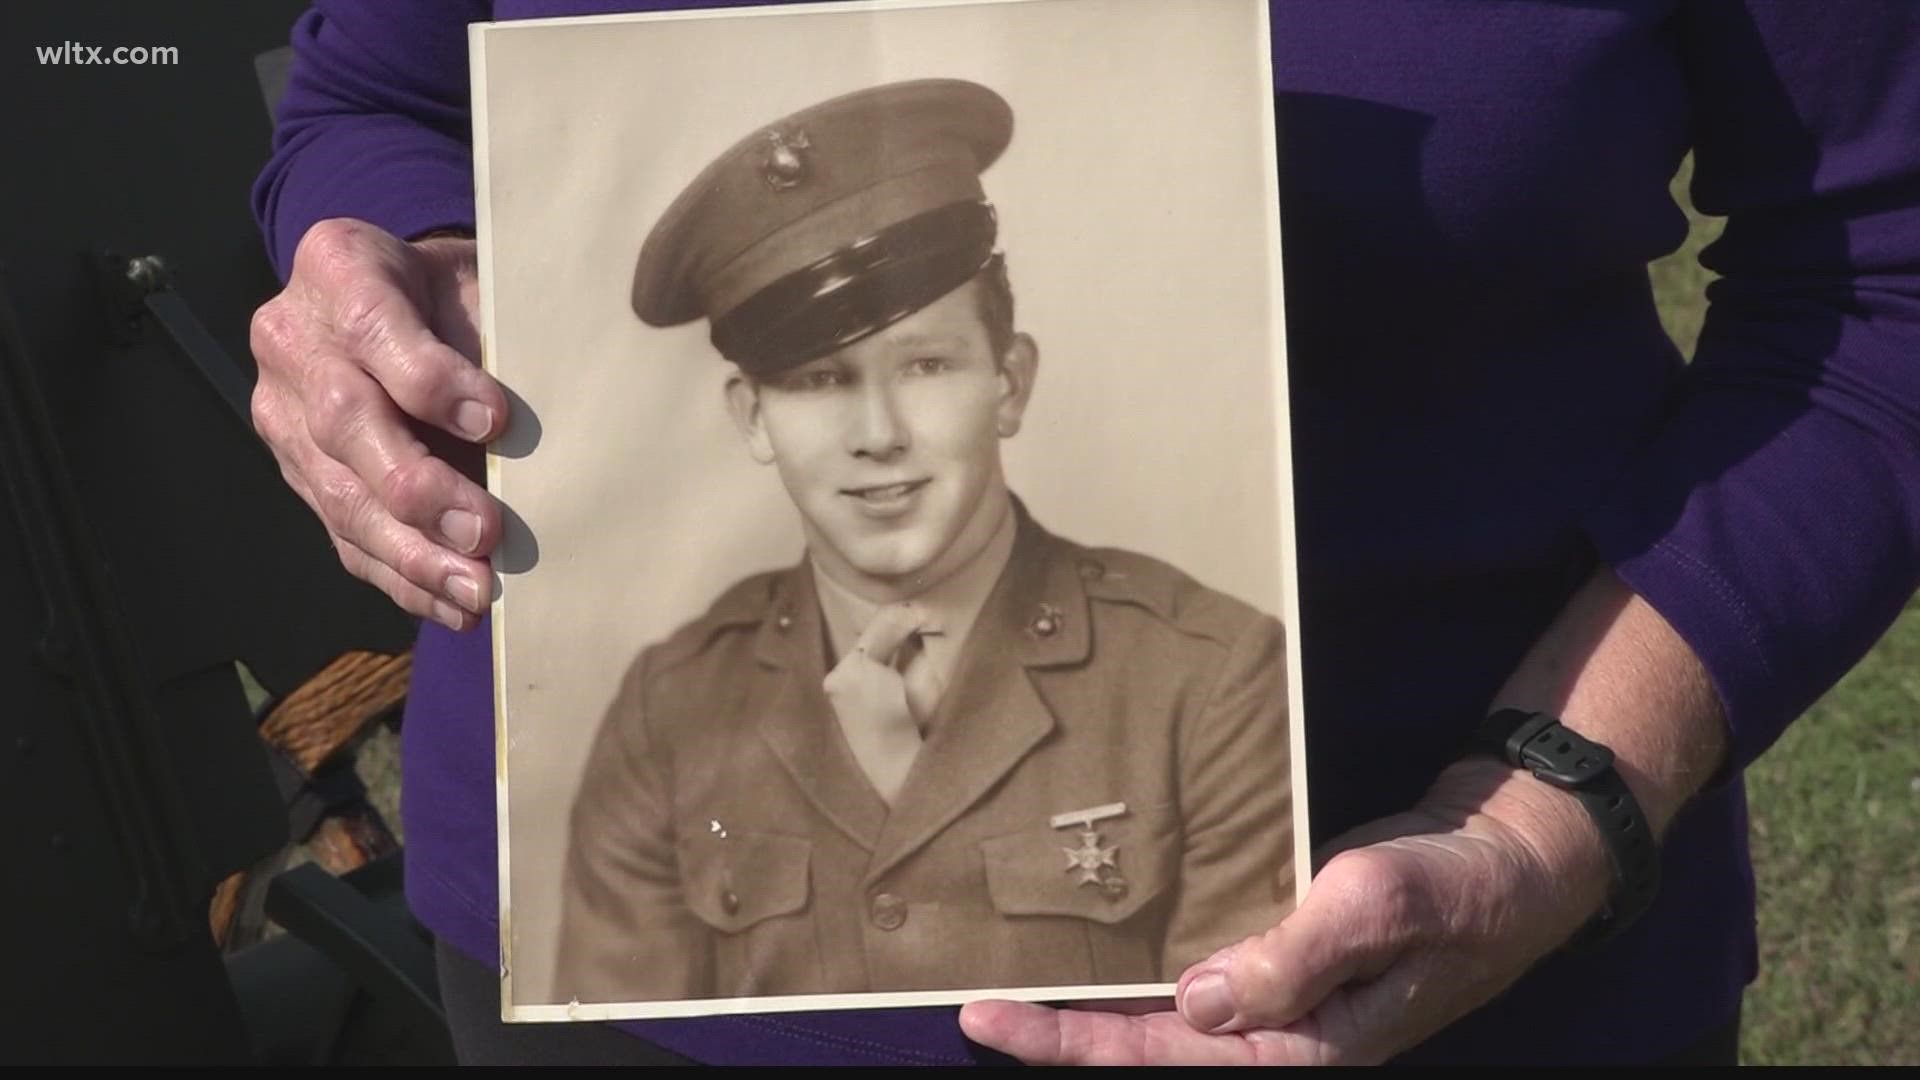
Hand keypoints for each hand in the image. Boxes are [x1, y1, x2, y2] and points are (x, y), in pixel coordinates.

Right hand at [249, 218, 505, 630]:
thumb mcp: (474, 278)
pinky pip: (344, 535)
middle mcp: (293, 341)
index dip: (430, 381)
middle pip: (344, 421)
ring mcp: (284, 414)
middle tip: (484, 533)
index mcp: (338, 266)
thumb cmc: (451, 289)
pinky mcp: (299, 474)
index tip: (498, 422)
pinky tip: (452, 605)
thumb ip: (493, 333)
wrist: (387, 293)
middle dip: (418, 486)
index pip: (373, 327)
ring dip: (412, 552)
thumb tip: (554, 417)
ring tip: (476, 590)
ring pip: (339, 493)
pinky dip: (402, 576)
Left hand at [959, 758, 1610, 1063]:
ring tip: (1010, 984)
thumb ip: (1293, 958)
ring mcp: (1277, 995)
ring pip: (1165, 1014)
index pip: (1167, 1057)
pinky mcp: (1275, 951)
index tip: (992, 1020)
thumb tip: (1197, 1003)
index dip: (1076, 1044)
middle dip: (1062, 1033)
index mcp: (1304, 1043)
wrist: (1507, 861)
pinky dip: (1138, 962)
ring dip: (1093, 1003)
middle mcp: (1279, 1030)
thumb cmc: (1455, 888)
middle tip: (971, 1007)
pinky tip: (1093, 943)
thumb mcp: (1379, 908)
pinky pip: (1193, 971)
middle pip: (1150, 1045)